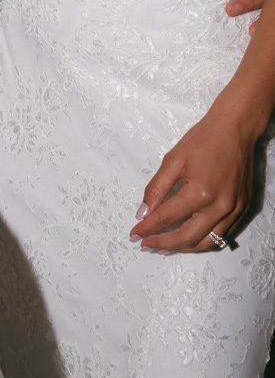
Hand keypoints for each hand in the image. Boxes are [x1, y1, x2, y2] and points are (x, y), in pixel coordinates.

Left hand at [130, 106, 254, 252]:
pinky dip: (202, 240)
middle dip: (163, 244)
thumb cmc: (202, 140)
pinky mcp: (242, 210)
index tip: (134, 234)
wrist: (235, 129)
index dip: (148, 228)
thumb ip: (157, 188)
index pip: (167, 218)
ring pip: (206, 243)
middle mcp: (219, 207)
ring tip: (164, 246)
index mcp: (200, 192)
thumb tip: (143, 213)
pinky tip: (188, 237)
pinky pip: (222, 235)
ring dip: (183, 248)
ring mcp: (233, 211)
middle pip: (187, 238)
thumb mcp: (173, 160)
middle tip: (146, 245)